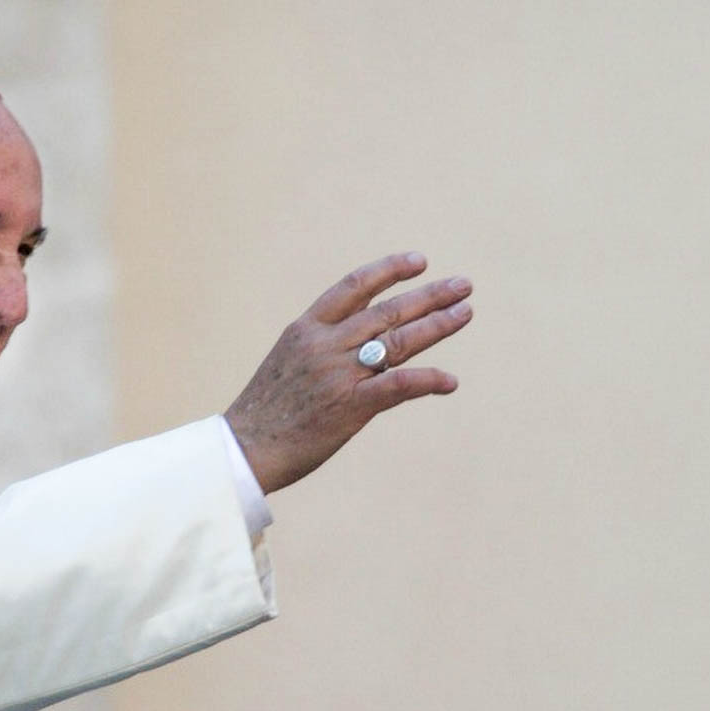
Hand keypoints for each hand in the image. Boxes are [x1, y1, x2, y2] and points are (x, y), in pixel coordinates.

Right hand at [224, 252, 470, 492]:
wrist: (244, 449)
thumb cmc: (265, 412)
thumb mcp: (288, 363)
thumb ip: (323, 347)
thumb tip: (366, 345)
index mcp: (306, 329)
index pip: (354, 286)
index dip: (389, 270)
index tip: (419, 261)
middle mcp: (324, 344)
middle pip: (387, 310)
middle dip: (429, 295)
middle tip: (462, 285)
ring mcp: (339, 373)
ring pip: (398, 340)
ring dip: (437, 325)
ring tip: (465, 312)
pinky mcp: (350, 407)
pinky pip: (398, 386)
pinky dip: (428, 380)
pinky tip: (449, 382)